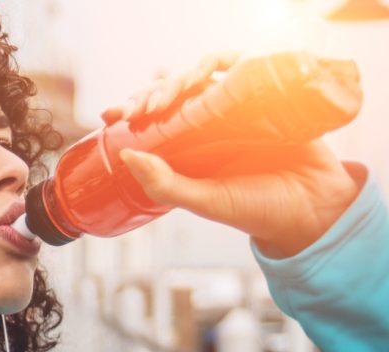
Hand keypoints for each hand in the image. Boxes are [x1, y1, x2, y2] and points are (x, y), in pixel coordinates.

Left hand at [102, 53, 360, 256]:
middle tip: (145, 106)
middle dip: (153, 91)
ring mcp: (239, 109)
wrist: (315, 208)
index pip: (153, 116)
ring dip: (186, 76)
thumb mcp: (205, 201)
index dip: (133, 108)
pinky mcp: (268, 98)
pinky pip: (246, 69)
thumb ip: (166, 184)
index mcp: (190, 146)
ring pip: (205, 75)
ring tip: (179, 91)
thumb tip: (126, 156)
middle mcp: (211, 123)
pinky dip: (230, 63)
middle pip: (173, 91)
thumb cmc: (257, 210)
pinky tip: (216, 73)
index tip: (113, 114)